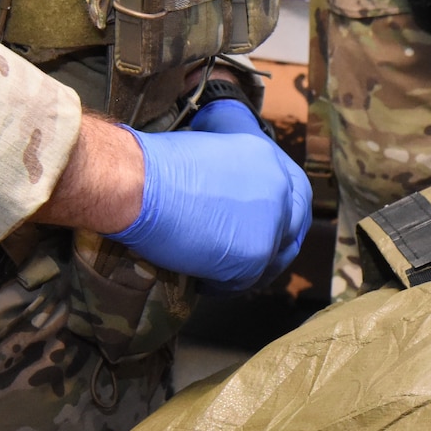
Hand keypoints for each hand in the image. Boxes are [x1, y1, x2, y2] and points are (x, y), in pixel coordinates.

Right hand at [114, 99, 313, 292]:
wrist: (135, 185)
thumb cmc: (150, 162)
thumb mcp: (202, 146)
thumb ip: (227, 168)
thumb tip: (223, 188)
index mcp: (264, 154)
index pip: (290, 183)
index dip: (281, 202)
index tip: (261, 214)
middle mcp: (277, 187)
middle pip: (295, 220)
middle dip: (279, 235)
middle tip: (249, 246)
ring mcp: (271, 224)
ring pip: (275, 254)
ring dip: (253, 262)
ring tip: (226, 267)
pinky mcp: (253, 257)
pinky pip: (244, 281)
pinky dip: (223, 284)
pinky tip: (203, 281)